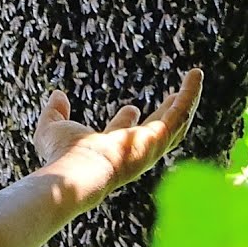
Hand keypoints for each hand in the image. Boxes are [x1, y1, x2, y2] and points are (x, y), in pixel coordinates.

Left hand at [33, 69, 202, 193]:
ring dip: (187, 100)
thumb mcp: (52, 128)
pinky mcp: (159, 139)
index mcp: (111, 150)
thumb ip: (54, 112)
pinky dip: (190, 94)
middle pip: (157, 130)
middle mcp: (135, 151)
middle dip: (166, 112)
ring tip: (195, 79)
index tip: (131, 107)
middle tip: (174, 96)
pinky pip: (180, 114)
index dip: (126, 120)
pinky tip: (195, 75)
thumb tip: (58, 95)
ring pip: (177, 122)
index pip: (124, 135)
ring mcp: (150, 147)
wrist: (77, 171)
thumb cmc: (63, 156)